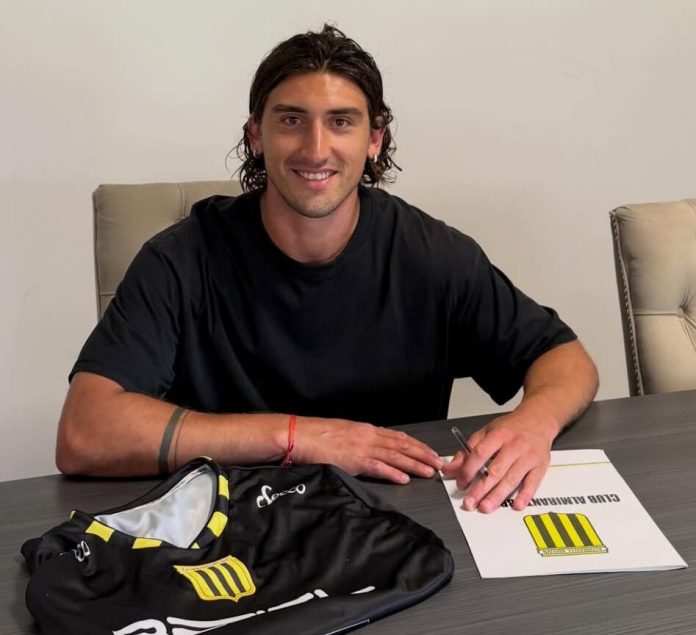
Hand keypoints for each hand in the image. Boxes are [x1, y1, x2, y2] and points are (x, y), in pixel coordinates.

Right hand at [293, 417, 442, 483]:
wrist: (301, 435)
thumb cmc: (318, 435)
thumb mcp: (345, 434)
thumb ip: (360, 441)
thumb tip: (373, 450)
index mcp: (367, 430)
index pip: (398, 437)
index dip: (417, 445)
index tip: (429, 452)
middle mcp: (368, 436)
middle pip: (402, 445)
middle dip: (423, 454)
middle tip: (439, 463)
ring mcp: (362, 448)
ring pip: (395, 456)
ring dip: (415, 464)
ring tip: (429, 472)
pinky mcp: (354, 460)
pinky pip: (378, 467)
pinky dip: (393, 473)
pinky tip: (404, 479)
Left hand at [440, 412, 554, 512]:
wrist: (537, 419)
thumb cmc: (510, 428)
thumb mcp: (486, 432)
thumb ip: (468, 451)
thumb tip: (450, 468)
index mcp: (498, 435)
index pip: (480, 453)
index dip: (468, 470)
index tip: (461, 483)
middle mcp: (514, 445)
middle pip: (496, 470)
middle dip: (481, 489)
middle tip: (470, 502)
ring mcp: (528, 456)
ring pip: (512, 479)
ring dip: (498, 496)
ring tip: (486, 507)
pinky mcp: (540, 466)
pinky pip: (532, 483)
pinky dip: (524, 496)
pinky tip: (516, 505)